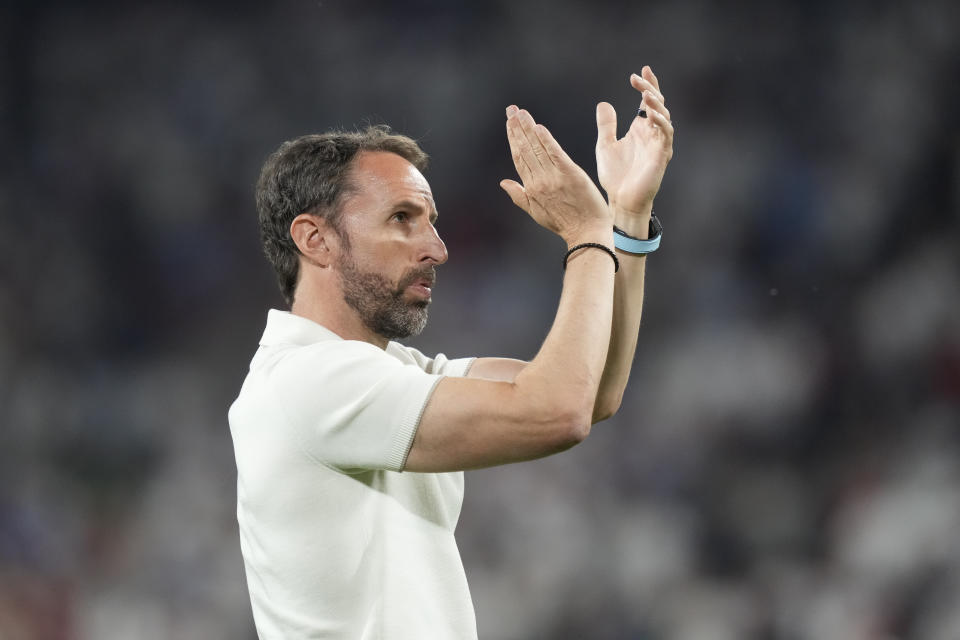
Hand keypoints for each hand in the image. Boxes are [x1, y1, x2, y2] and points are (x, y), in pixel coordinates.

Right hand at [500, 105, 611, 244]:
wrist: (586, 233)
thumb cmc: (565, 224)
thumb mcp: (536, 213)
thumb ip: (519, 196)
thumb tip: (503, 182)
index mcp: (532, 188)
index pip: (519, 158)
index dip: (513, 139)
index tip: (509, 123)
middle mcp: (539, 181)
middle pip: (525, 149)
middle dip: (517, 128)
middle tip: (511, 109)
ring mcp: (553, 178)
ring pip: (537, 149)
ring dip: (528, 129)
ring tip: (520, 112)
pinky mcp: (570, 175)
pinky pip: (555, 154)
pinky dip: (546, 140)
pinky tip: (538, 127)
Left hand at [596, 65, 673, 217]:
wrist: (621, 200)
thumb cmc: (615, 176)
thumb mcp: (605, 145)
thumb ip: (606, 125)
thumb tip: (603, 103)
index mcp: (640, 130)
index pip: (647, 102)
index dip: (647, 86)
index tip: (639, 71)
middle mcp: (652, 134)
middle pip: (657, 104)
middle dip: (650, 89)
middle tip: (638, 78)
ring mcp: (658, 144)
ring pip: (664, 117)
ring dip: (656, 103)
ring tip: (646, 94)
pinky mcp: (661, 155)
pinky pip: (665, 134)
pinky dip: (660, 122)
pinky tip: (650, 114)